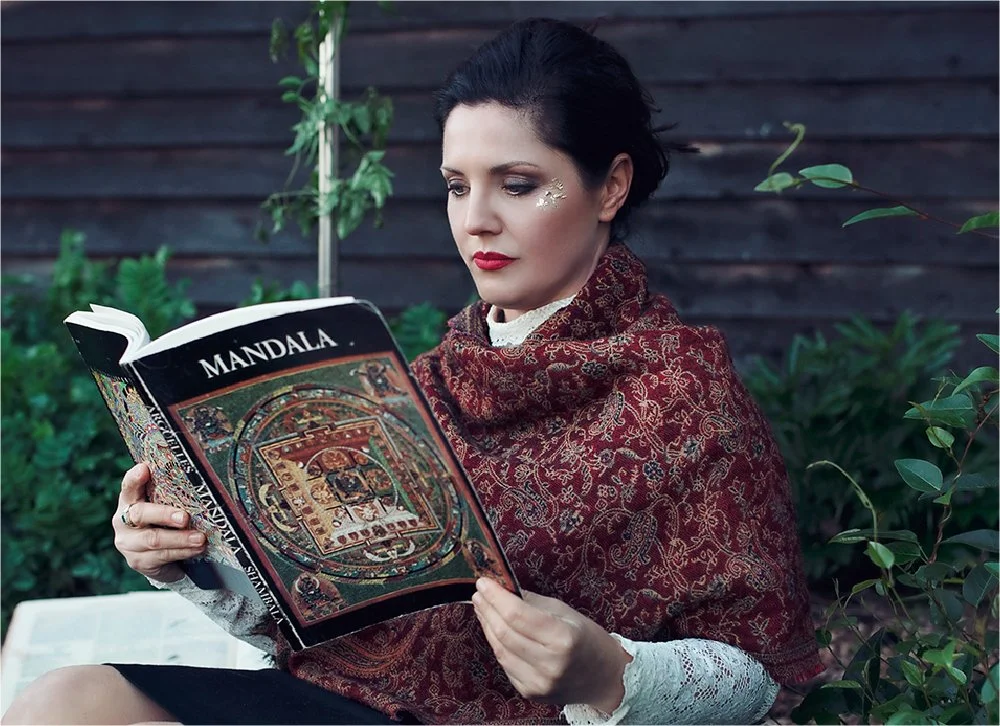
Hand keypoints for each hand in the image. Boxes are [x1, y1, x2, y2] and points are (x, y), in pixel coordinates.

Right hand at [112, 462, 205, 582]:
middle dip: (164, 514)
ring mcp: (128, 543)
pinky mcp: (137, 561)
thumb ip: (171, 494)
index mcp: (129, 501)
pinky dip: (183, 552)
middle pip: (140, 514)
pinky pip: (162, 556)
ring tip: (200, 538)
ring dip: (180, 539)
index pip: (128, 486)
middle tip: (185, 518)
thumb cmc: (165, 522)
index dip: (134, 478)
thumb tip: (202, 479)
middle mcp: (123, 520)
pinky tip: (197, 549)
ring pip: (154, 539)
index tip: (145, 469)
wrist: (158, 557)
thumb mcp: (165, 506)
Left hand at [471, 577, 631, 713]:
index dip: (496, 597)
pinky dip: (497, 645)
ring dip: (487, 626)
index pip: (518, 615)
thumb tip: (503, 588)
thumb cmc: (587, 640)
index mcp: (563, 639)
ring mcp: (539, 682)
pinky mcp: (531, 693)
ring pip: (500, 650)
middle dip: (487, 609)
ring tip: (483, 608)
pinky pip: (506, 664)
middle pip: (505, 633)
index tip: (484, 582)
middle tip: (479, 593)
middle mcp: (550, 664)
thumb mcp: (565, 612)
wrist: (604, 677)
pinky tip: (495, 630)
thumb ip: (532, 602)